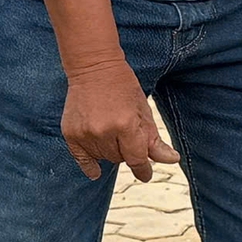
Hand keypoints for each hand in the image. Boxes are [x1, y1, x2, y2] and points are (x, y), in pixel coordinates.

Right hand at [61, 59, 175, 180]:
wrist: (93, 67)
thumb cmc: (123, 86)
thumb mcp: (143, 110)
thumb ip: (154, 140)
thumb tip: (171, 160)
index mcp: (126, 124)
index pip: (137, 159)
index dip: (143, 170)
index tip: (145, 174)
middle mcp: (104, 132)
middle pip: (120, 159)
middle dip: (126, 150)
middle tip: (123, 130)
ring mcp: (85, 134)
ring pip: (103, 159)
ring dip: (110, 151)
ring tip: (109, 129)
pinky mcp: (71, 134)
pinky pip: (82, 160)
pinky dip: (90, 165)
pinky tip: (95, 171)